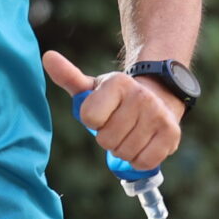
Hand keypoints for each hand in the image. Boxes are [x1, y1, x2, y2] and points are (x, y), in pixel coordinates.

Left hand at [43, 50, 183, 172]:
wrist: (158, 96)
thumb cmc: (117, 97)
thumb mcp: (92, 86)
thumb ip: (68, 76)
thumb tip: (47, 57)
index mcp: (117, 83)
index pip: (89, 118)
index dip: (92, 121)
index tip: (101, 113)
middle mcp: (141, 97)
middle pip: (106, 139)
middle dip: (107, 138)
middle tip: (117, 126)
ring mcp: (158, 115)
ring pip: (124, 152)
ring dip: (123, 150)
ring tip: (130, 134)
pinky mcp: (171, 134)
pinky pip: (144, 162)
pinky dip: (139, 160)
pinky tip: (142, 144)